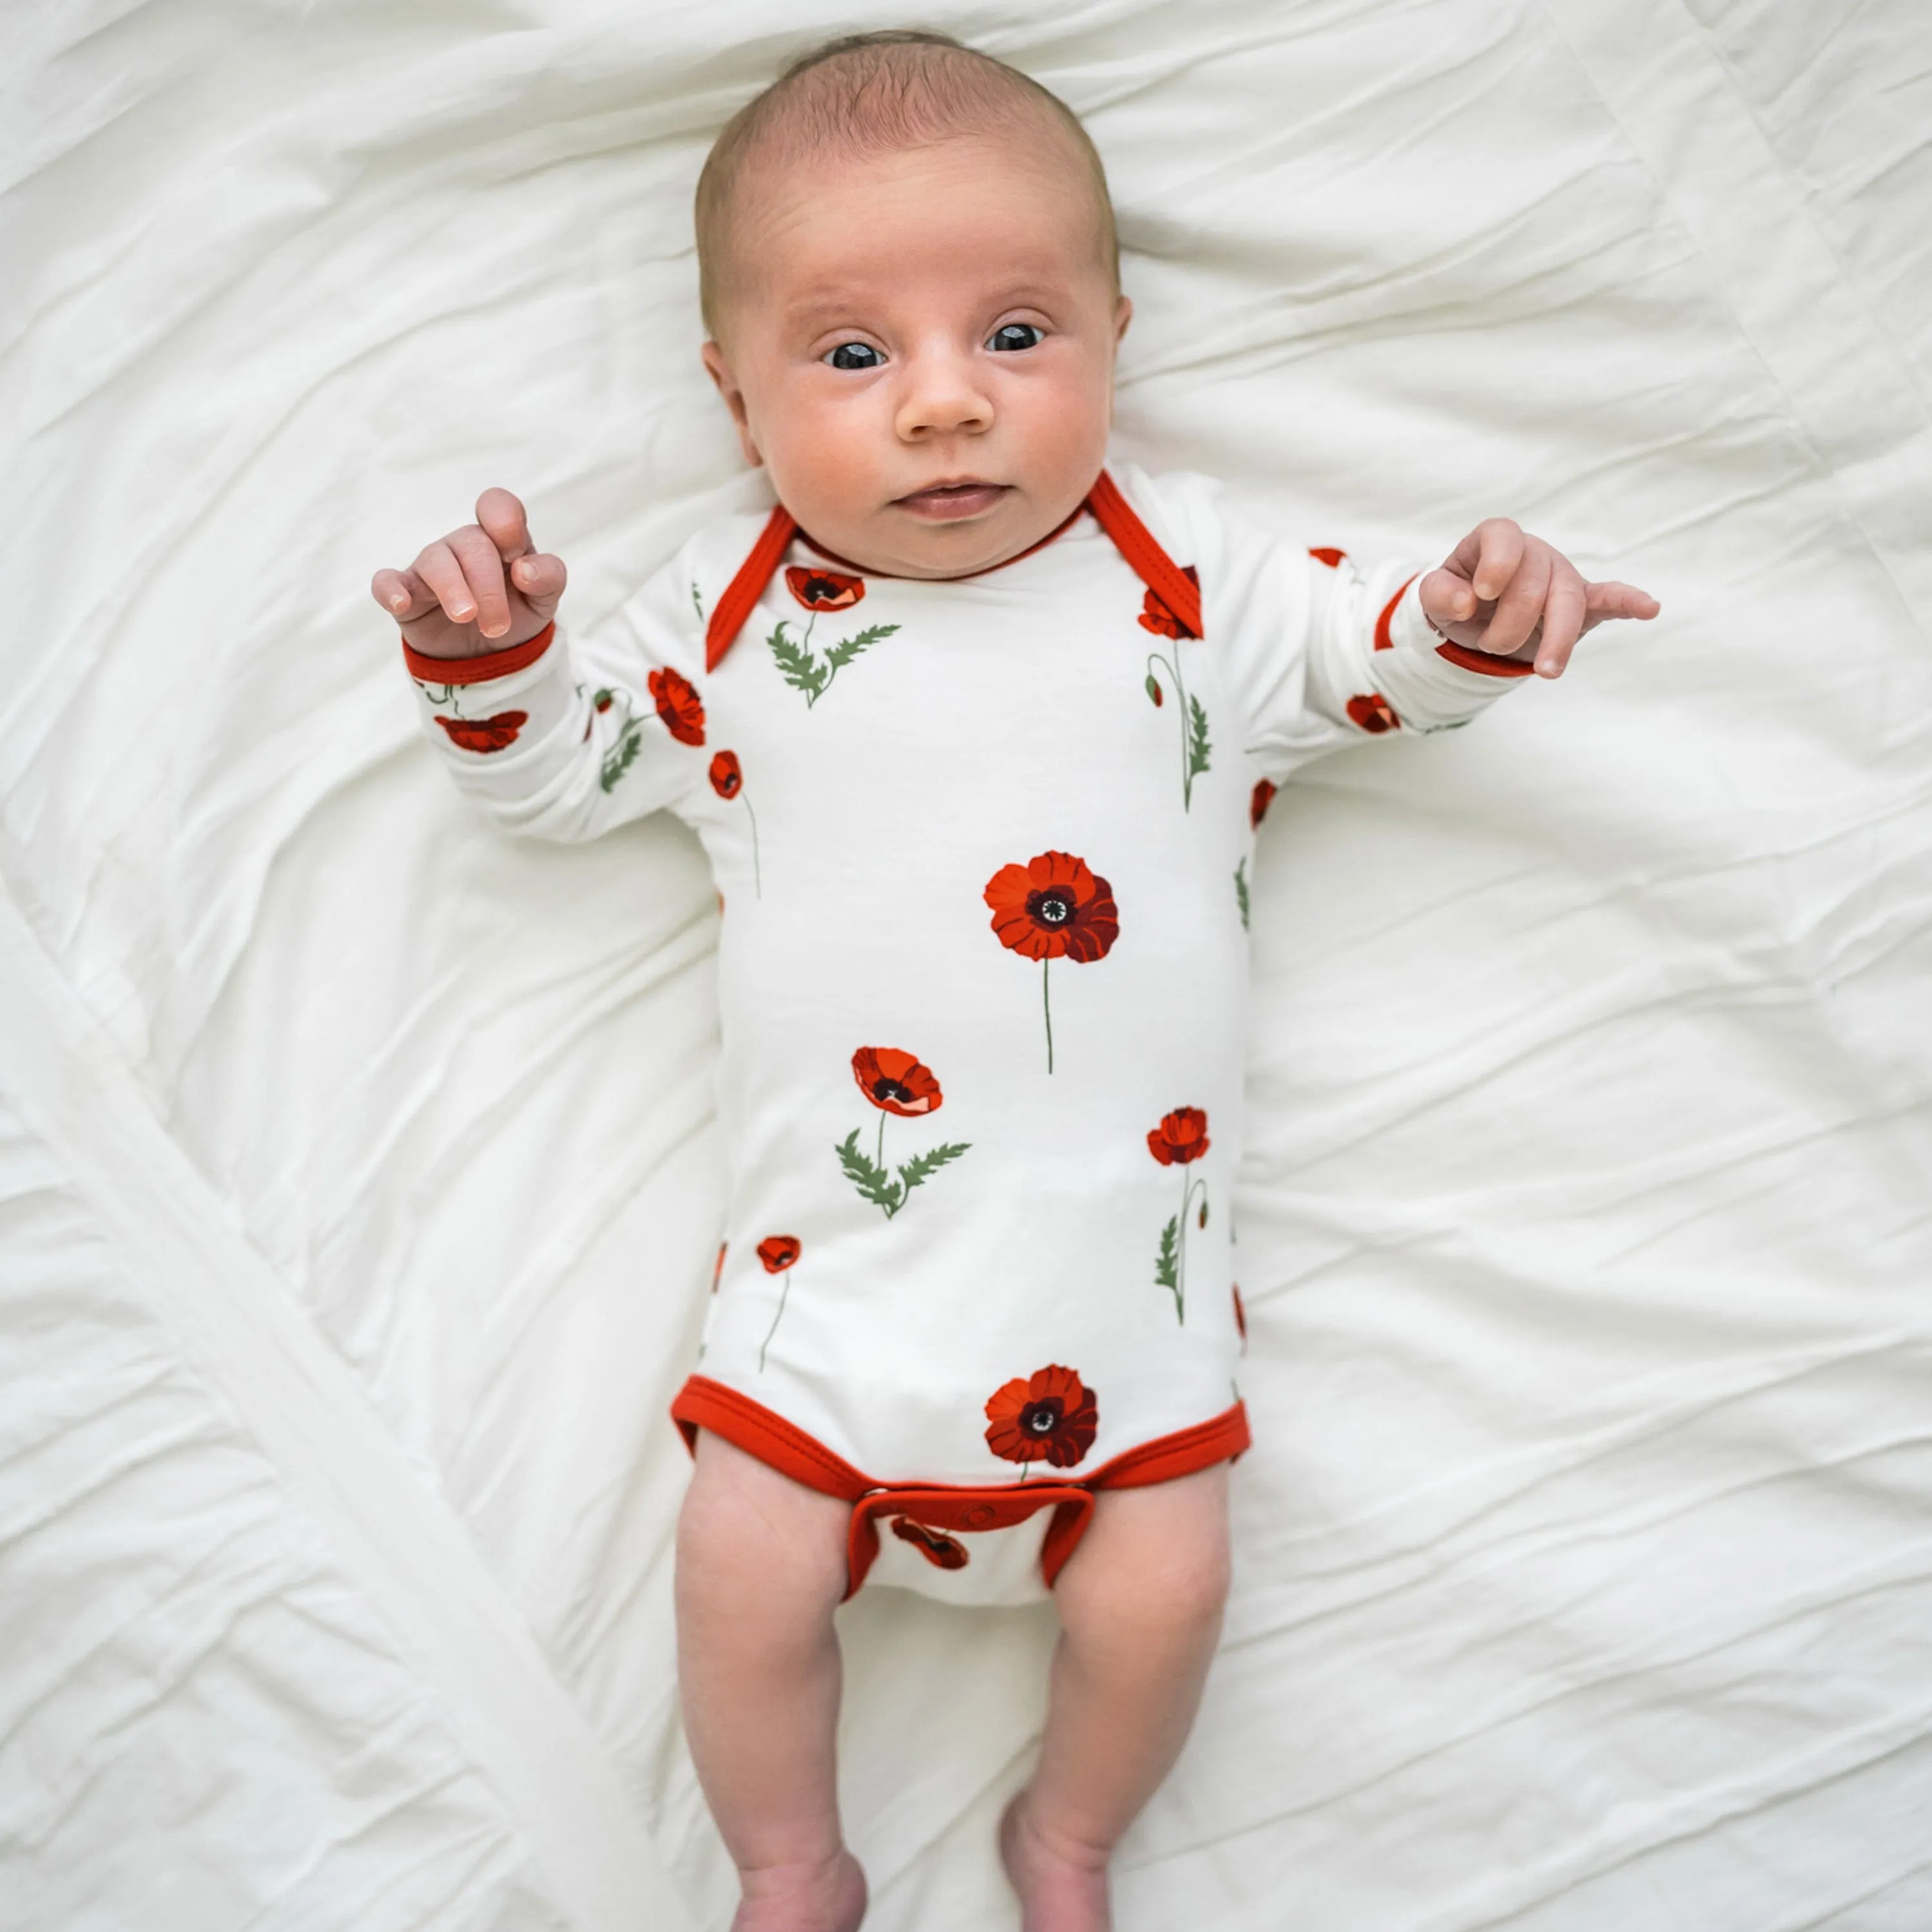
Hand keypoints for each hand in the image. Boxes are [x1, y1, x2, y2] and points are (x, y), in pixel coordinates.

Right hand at [371, 488, 566, 659]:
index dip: (505, 523)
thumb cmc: (518, 613)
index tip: (514, 556)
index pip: (496, 506)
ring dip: (453, 590)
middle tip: (498, 626)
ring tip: (466, 617)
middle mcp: (464, 546)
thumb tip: (526, 570)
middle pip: (472, 545)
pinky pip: (388, 582)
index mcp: (500, 540)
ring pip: (436, 562)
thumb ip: (549, 577)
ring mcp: (432, 568)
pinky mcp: (407, 593)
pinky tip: (401, 602)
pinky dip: (391, 589)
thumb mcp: (545, 599)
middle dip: (488, 586)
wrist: (492, 656)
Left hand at [1418, 519, 1658, 677]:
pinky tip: (1649, 608)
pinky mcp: (1582, 603)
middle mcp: (1533, 553)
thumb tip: (1463, 603)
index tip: (1482, 595)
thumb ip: (1438, 594)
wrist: (1478, 620)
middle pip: (1534, 583)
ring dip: (1558, 638)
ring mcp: (1561, 575)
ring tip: (1547, 672)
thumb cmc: (1459, 599)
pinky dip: (1629, 602)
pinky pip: (1608, 598)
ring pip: (1568, 600)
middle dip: (1510, 623)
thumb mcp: (1436, 597)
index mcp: (1496, 541)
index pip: (1504, 537)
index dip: (1496, 564)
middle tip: (1491, 647)